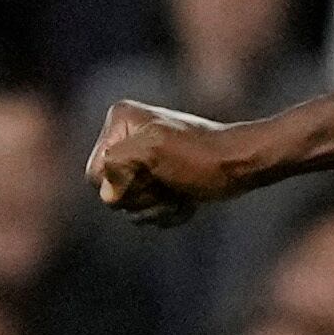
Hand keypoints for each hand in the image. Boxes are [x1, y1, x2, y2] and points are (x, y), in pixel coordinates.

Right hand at [87, 99, 249, 225]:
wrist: (238, 165)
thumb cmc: (199, 155)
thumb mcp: (153, 149)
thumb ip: (117, 163)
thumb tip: (109, 192)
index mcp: (120, 121)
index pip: (95, 174)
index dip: (122, 183)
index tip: (153, 170)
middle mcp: (127, 138)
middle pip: (110, 194)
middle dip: (142, 196)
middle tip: (169, 180)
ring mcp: (143, 162)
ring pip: (129, 207)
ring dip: (156, 206)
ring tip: (180, 189)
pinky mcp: (158, 182)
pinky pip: (146, 214)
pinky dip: (167, 212)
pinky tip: (186, 198)